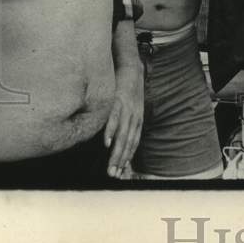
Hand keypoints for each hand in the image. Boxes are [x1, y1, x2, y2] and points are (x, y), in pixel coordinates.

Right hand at [105, 61, 143, 178]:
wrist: (131, 67)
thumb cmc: (127, 89)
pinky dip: (111, 132)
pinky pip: (114, 119)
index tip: (120, 172)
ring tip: (110, 166)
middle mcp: (134, 116)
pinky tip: (106, 143)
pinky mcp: (118, 101)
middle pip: (128, 142)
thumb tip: (116, 136)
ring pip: (122, 135)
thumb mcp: (130, 106)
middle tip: (113, 175)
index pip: (133, 142)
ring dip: (116, 152)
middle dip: (120, 160)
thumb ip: (125, 120)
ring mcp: (127, 109)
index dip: (127, 157)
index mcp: (137, 119)